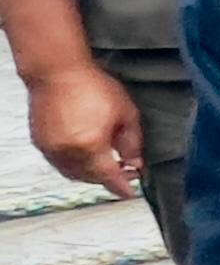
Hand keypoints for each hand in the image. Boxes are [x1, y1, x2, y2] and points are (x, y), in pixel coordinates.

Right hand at [25, 60, 141, 196]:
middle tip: (124, 170)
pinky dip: (75, 165)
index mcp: (91, 146)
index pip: (109, 177)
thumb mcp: (126, 113)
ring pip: (73, 173)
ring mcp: (51, 149)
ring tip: (106, 163)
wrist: (57, 72)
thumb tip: (135, 163)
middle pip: (91, 178)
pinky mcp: (40, 143)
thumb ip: (132, 142)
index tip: (130, 192)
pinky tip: (86, 155)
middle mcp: (68, 152)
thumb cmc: (93, 86)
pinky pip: (60, 163)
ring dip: (91, 174)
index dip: (122, 187)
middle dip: (108, 178)